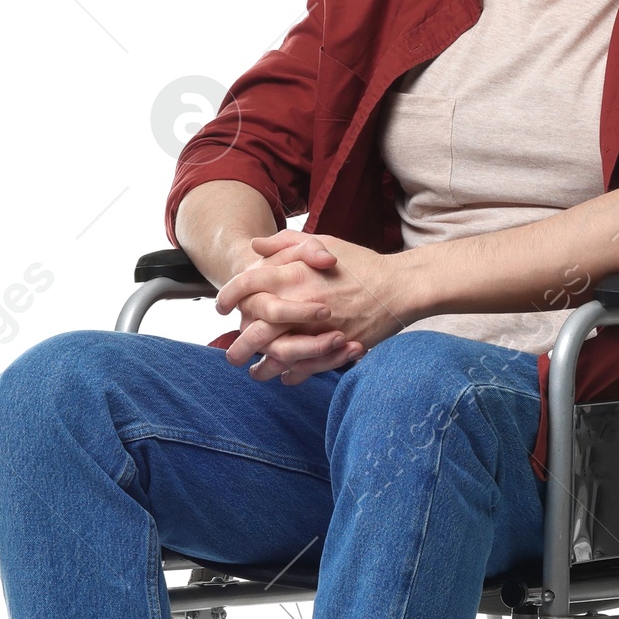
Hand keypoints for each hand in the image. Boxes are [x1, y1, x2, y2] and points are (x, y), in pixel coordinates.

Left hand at [217, 231, 408, 383]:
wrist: (398, 287)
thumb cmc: (360, 263)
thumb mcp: (322, 242)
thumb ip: (286, 243)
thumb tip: (255, 247)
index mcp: (294, 274)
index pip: (248, 285)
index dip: (228, 295)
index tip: (220, 306)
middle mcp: (300, 302)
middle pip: (255, 329)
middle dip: (238, 345)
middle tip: (230, 354)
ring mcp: (317, 328)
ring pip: (277, 355)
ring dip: (261, 367)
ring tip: (254, 372)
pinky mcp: (333, 347)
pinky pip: (304, 368)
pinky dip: (291, 375)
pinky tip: (284, 376)